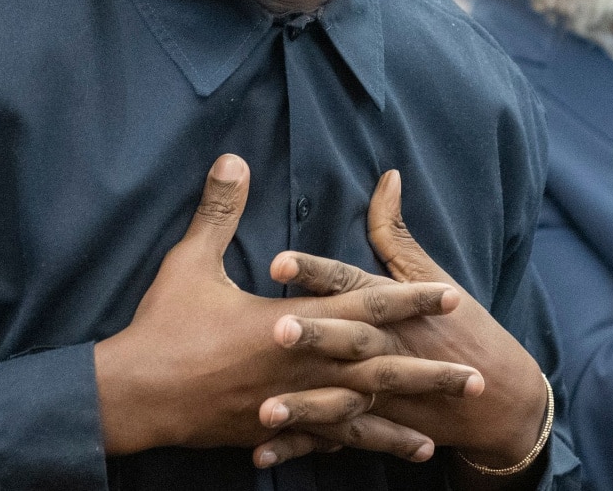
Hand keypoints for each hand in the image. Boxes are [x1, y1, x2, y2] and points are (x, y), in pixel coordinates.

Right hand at [93, 155, 482, 459]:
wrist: (135, 396)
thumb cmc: (164, 327)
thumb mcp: (191, 262)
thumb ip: (220, 211)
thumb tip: (234, 160)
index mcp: (292, 324)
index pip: (365, 306)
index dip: (410, 299)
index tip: (451, 296)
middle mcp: (303, 369)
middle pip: (381, 369)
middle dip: (429, 371)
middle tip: (477, 378)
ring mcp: (291, 406)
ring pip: (361, 415)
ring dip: (404, 420)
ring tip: (444, 430)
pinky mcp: (274, 429)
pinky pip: (327, 441)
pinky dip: (359, 444)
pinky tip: (380, 452)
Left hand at [259, 171, 548, 477]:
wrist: (498, 396)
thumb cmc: (459, 326)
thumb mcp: (430, 275)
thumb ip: (395, 231)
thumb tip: (386, 177)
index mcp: (392, 306)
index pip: (349, 283)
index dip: (315, 271)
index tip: (278, 262)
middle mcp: (385, 348)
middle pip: (346, 339)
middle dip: (313, 334)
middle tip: (276, 328)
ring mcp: (381, 393)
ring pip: (338, 399)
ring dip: (303, 406)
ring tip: (264, 409)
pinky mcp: (375, 425)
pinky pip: (332, 439)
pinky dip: (299, 448)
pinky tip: (261, 453)